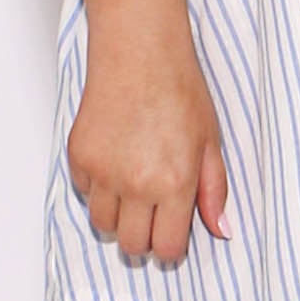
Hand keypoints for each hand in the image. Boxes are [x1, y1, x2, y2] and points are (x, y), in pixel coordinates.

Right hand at [67, 20, 232, 262]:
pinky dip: (97, 187)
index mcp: (175, 184)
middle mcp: (137, 184)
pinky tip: (115, 160)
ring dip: (118, 216)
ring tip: (132, 189)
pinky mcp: (79, 157)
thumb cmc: (179, 90)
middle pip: (132, 245)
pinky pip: (85, 193)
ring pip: (102, 224)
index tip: (171, 234)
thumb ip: (213, 190)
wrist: (139, 51)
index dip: (170, 247)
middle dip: (143, 238)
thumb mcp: (210, 141)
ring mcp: (104, 172)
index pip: (167, 248)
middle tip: (152, 216)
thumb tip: (220, 229)